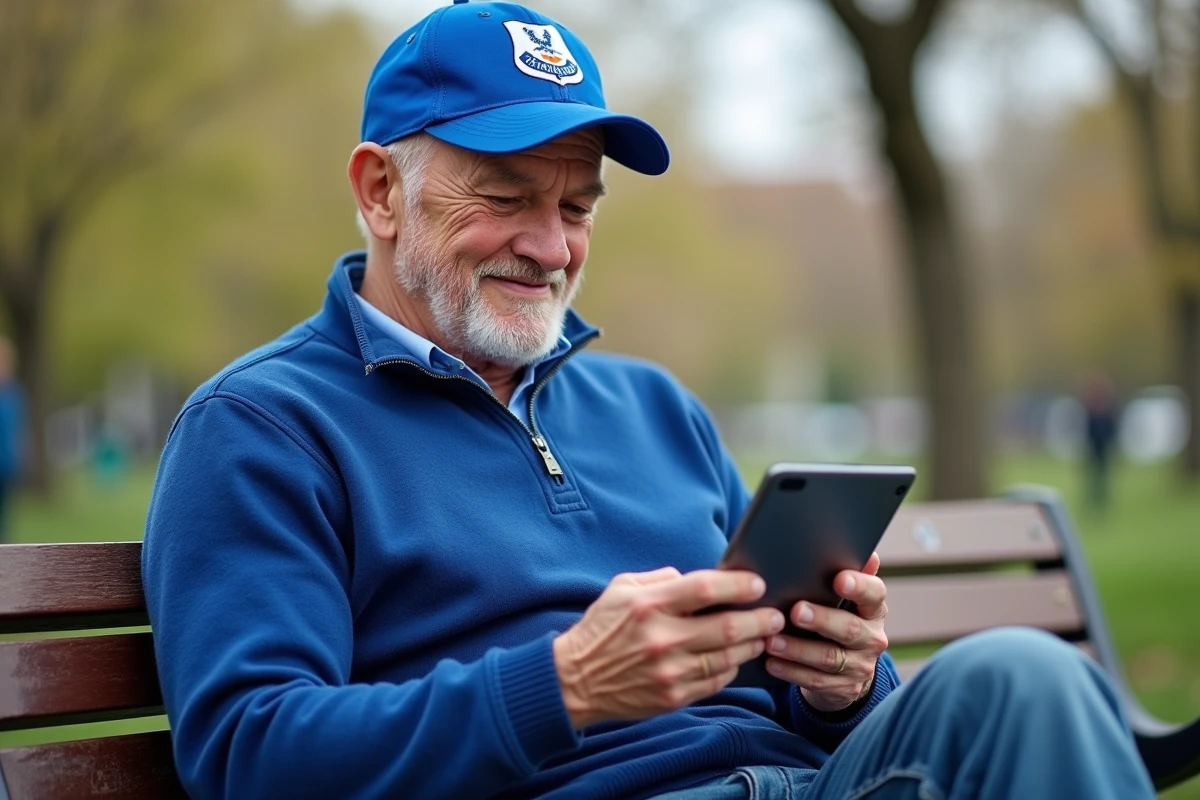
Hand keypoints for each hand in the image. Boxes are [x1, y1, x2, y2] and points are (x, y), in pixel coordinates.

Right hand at [553, 567, 785, 728]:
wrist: (575, 680)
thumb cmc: (601, 629)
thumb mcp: (622, 588)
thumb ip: (661, 579)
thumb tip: (701, 580)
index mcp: (649, 604)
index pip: (704, 589)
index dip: (737, 585)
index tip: (756, 584)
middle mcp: (661, 638)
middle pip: (727, 627)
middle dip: (759, 620)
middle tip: (775, 615)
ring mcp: (669, 672)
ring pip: (728, 658)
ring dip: (752, 645)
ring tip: (763, 636)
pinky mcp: (672, 697)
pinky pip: (715, 682)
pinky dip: (731, 669)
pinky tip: (736, 659)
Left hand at [764, 552, 888, 712]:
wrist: (847, 668)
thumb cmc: (837, 618)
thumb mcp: (844, 599)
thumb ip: (846, 575)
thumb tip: (865, 552)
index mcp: (873, 609)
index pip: (874, 594)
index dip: (859, 587)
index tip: (839, 579)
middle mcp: (873, 637)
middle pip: (849, 628)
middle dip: (822, 619)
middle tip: (796, 610)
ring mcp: (860, 665)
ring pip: (829, 657)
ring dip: (798, 649)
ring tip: (772, 640)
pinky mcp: (844, 688)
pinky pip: (816, 681)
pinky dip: (791, 672)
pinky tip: (771, 662)